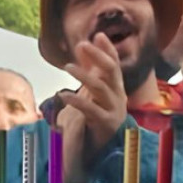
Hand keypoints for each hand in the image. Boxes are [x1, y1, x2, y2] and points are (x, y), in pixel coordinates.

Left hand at [59, 34, 129, 181]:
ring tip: (68, 67)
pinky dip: (77, 101)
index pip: (114, 63)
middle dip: (98, 56)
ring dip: (84, 75)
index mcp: (116, 86)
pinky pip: (91, 110)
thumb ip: (91, 69)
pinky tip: (63, 95)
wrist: (104, 146)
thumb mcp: (95, 91)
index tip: (99, 35)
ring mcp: (114, 109)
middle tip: (82, 44)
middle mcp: (118, 95)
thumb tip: (84, 46)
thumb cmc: (98, 115)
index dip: (108, 49)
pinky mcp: (106, 123)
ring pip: (101, 88)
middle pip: (111, 70)